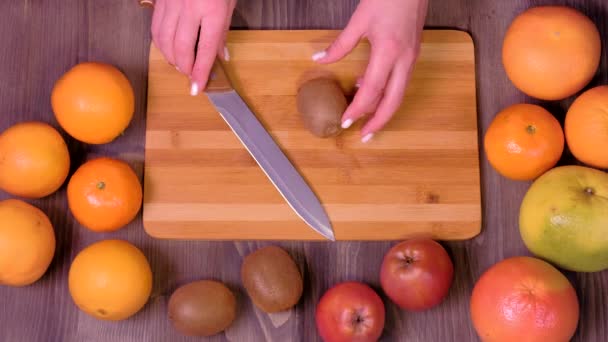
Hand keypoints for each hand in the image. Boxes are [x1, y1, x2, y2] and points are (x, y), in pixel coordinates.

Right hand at [151, 0, 235, 95]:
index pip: (205, 49)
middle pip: (181, 48)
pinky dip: (160, 43)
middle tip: (190, 75)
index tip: (197, 88)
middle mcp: (189, 6)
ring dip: (171, 57)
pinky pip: (155, 27)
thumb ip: (222, 30)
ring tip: (180, 64)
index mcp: (212, 9)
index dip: (201, 72)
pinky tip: (168, 48)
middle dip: (185, 67)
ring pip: (164, 39)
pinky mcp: (160, 0)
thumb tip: (220, 55)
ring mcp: (171, 2)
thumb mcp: (229, 4)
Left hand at [312, 0, 427, 141]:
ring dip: (384, 110)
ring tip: (368, 122)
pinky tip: (372, 91)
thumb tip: (319, 58)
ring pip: (400, 93)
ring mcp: (412, 57)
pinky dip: (388, 92)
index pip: (372, 91)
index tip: (345, 121)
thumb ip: (340, 44)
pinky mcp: (414, 53)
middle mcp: (404, 59)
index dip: (358, 109)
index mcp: (389, 52)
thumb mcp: (359, 20)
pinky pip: (402, 81)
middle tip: (364, 137)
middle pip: (393, 101)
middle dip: (379, 122)